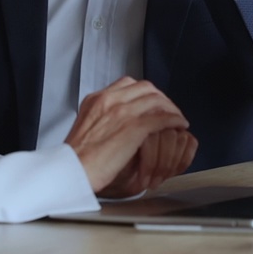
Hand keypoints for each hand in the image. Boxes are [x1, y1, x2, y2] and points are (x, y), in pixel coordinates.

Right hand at [65, 77, 191, 192]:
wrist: (73, 169)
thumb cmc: (78, 157)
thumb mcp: (86, 126)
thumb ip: (102, 118)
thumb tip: (115, 121)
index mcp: (97, 99)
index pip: (128, 84)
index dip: (145, 92)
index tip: (152, 101)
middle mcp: (110, 100)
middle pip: (146, 88)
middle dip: (162, 98)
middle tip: (169, 109)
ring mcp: (122, 112)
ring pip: (156, 101)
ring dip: (171, 109)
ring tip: (177, 119)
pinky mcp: (133, 128)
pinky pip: (161, 118)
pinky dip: (174, 120)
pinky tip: (179, 125)